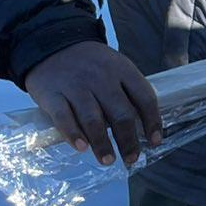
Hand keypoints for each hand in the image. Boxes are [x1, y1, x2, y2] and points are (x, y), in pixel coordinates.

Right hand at [24, 40, 162, 166]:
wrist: (51, 44)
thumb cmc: (90, 64)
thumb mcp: (115, 67)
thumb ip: (128, 92)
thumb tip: (143, 128)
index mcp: (122, 70)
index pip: (144, 97)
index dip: (152, 121)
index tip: (154, 141)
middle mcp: (101, 78)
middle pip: (120, 113)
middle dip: (128, 140)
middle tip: (131, 159)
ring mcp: (76, 86)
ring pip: (93, 119)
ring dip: (102, 143)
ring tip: (108, 160)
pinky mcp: (52, 94)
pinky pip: (64, 117)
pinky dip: (73, 133)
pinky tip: (81, 147)